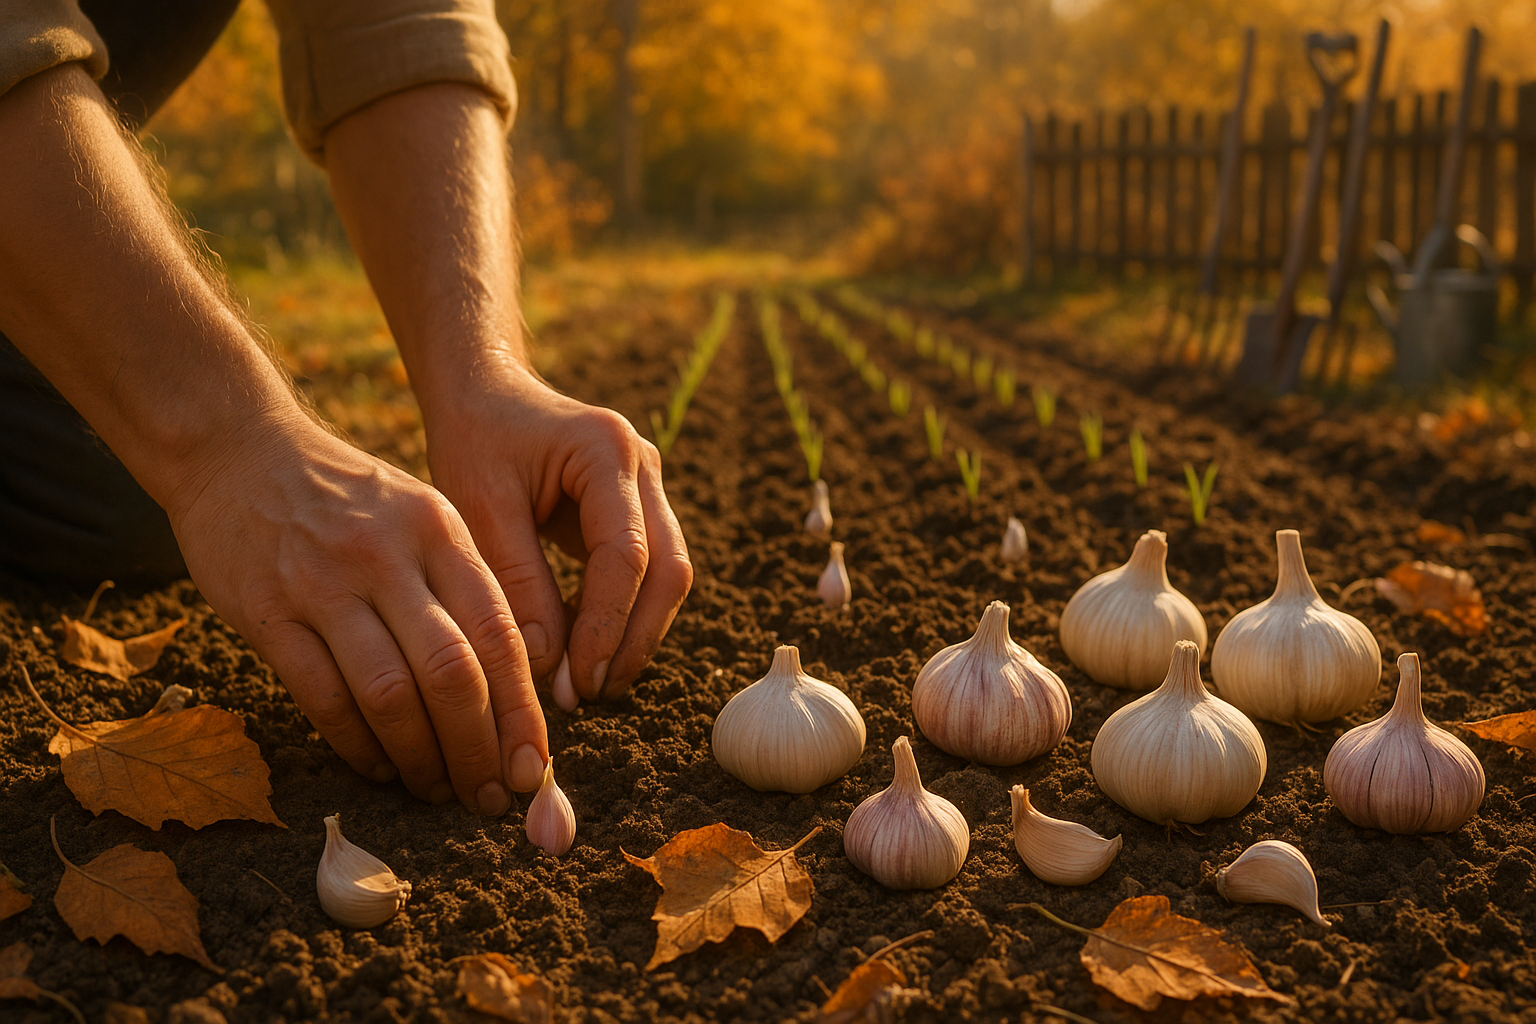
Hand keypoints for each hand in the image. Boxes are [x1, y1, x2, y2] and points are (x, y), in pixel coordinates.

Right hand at [164, 414, 548, 811]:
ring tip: (437, 790)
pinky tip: (379, 768)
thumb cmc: (349, 500)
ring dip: (420, 757)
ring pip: (389, 694)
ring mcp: (323, 583)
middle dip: (478, 748)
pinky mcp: (266, 611)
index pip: (499, 634)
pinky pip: (323, 698)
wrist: (238, 451)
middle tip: (489, 797)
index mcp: (439, 530)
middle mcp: (388, 555)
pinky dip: (358, 746)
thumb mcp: (421, 516)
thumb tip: (514, 693)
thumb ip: (465, 590)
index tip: (534, 768)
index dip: (521, 712)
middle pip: (452, 673)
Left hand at [420, 367, 692, 701]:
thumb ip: (517, 583)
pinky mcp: (640, 510)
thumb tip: (547, 667)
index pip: (626, 555)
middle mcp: (644, 466)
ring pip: (669, 576)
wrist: (485, 394)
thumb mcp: (479, 508)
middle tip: (589, 694)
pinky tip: (589, 655)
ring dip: (636, 635)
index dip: (606, 626)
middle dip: (634, 640)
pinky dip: (624, 616)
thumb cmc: (475, 441)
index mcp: (608, 450)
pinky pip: (649, 573)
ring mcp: (650, 487)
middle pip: (668, 570)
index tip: (575, 682)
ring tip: (590, 685)